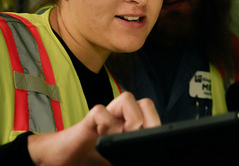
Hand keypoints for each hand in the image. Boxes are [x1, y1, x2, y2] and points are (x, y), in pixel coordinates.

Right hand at [28, 92, 159, 165]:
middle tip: (138, 139)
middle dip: (148, 120)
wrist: (62, 161)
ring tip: (122, 137)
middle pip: (146, 103)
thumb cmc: (93, 160)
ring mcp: (105, 117)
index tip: (154, 143)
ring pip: (127, 98)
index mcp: (132, 127)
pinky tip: (101, 137)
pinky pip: (100, 111)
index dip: (157, 126)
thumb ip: (131, 153)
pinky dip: (106, 124)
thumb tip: (149, 156)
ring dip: (130, 119)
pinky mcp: (87, 121)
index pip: (153, 115)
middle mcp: (121, 118)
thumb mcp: (118, 158)